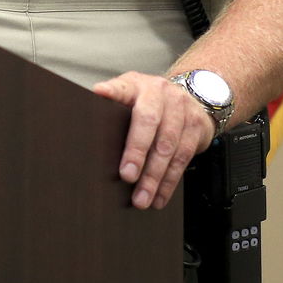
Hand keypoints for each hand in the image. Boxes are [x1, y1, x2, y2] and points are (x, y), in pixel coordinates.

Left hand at [92, 72, 215, 209]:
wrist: (190, 97)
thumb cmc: (150, 102)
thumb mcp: (129, 95)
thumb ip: (112, 107)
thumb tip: (85, 124)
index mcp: (136, 84)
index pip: (122, 87)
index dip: (111, 91)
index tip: (99, 95)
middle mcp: (160, 92)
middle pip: (148, 122)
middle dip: (137, 152)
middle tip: (127, 176)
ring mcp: (181, 108)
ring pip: (168, 146)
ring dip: (154, 177)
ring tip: (142, 197)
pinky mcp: (197, 126)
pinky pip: (183, 158)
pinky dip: (169, 182)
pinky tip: (159, 196)